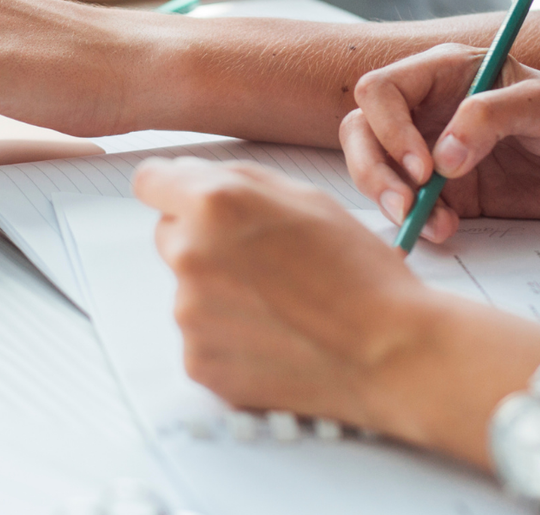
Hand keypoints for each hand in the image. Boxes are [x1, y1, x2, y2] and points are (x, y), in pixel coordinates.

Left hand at [132, 157, 441, 431]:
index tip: (191, 201)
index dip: (176, 189)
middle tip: (262, 260)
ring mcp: (189, 314)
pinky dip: (228, 335)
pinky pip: (202, 336)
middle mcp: (189, 254)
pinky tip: (275, 336)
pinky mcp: (199, 361)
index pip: (150, 182)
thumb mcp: (305, 197)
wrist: (389, 351)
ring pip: (188, 289)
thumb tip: (189, 178)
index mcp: (213, 203)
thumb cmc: (358, 271)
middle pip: (170, 236)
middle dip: (204, 240)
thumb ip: (237, 180)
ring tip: (280, 304)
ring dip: (218, 291)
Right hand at [343, 51, 539, 242]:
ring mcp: (436, 153)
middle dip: (373, 169)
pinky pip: (414, 207)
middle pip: (363, 133)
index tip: (423, 164)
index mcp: (444, 73)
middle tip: (404, 203)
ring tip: (428, 223)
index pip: (381, 91)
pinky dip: (420, 222)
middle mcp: (430, 110)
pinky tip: (447, 231)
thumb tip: (441, 160)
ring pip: (378, 172)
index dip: (389, 128)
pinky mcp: (452, 194)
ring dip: (391, 200)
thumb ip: (487, 118)